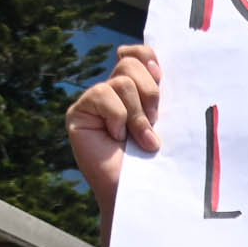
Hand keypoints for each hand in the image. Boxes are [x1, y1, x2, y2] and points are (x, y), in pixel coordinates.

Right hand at [66, 44, 162, 219]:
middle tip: (155, 120)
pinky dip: (118, 118)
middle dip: (150, 92)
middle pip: (130, 62)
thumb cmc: (160, 162)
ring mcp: (95, 101)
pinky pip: (104, 95)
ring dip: (138, 114)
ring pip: (121, 80)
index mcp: (139, 90)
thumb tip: (158, 64)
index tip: (162, 78)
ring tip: (142, 140)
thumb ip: (161, 95)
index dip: (149, 58)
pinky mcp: (79, 112)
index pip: (139, 53)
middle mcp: (115, 92)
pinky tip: (117, 138)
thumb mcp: (168, 123)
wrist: (141, 192)